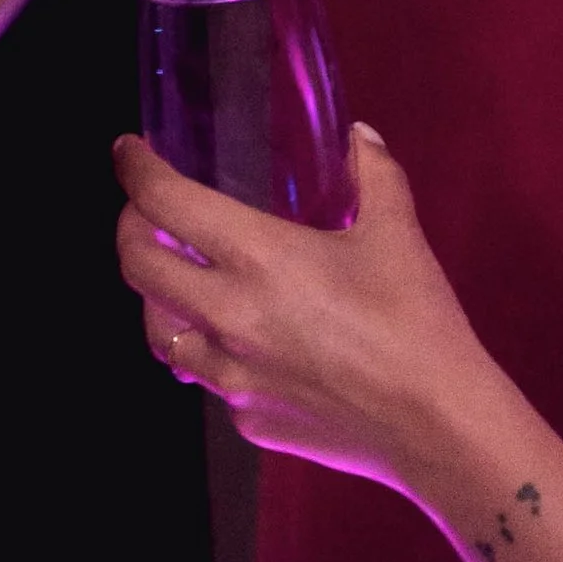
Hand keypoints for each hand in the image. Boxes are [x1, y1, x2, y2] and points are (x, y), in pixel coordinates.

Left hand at [115, 128, 494, 493]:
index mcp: (259, 258)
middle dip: (129, 229)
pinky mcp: (246, 416)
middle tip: (145, 211)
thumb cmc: (416, 322)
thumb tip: (360, 137)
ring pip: (158, 329)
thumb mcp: (397, 233)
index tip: (128, 151)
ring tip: (178, 277)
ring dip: (157, 294)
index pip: (167, 204)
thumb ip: (374, 175)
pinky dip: (207, 349)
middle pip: (138, 267)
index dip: (136, 170)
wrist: (434, 424)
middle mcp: (228, 316)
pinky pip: (206, 376)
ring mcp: (229, 376)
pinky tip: (238, 341)